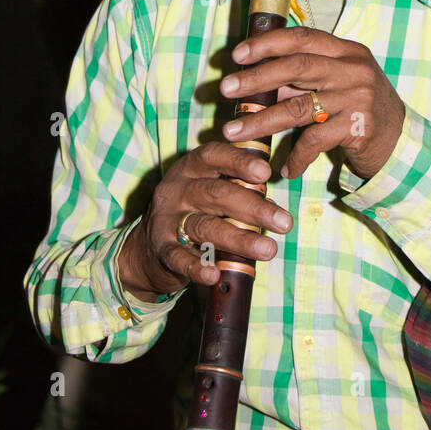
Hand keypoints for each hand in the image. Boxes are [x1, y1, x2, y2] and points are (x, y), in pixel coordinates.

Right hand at [118, 140, 293, 299]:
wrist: (147, 248)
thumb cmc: (192, 213)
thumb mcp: (209, 193)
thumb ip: (238, 192)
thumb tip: (272, 205)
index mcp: (191, 168)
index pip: (213, 156)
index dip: (239, 161)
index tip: (265, 172)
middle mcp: (177, 189)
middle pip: (216, 193)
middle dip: (253, 208)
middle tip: (284, 222)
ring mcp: (166, 219)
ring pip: (205, 226)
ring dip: (239, 239)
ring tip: (268, 250)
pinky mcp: (160, 249)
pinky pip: (179, 257)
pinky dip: (196, 267)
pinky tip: (214, 274)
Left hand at [219, 25, 405, 180]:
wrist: (401, 143)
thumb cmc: (359, 109)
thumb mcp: (335, 85)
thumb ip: (301, 81)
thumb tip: (254, 82)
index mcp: (346, 50)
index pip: (302, 37)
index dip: (267, 43)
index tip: (237, 53)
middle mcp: (353, 68)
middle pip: (296, 66)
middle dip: (256, 78)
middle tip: (225, 90)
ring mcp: (358, 96)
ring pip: (298, 107)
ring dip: (261, 121)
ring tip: (233, 132)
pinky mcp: (359, 126)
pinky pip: (315, 141)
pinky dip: (296, 157)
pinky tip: (285, 170)